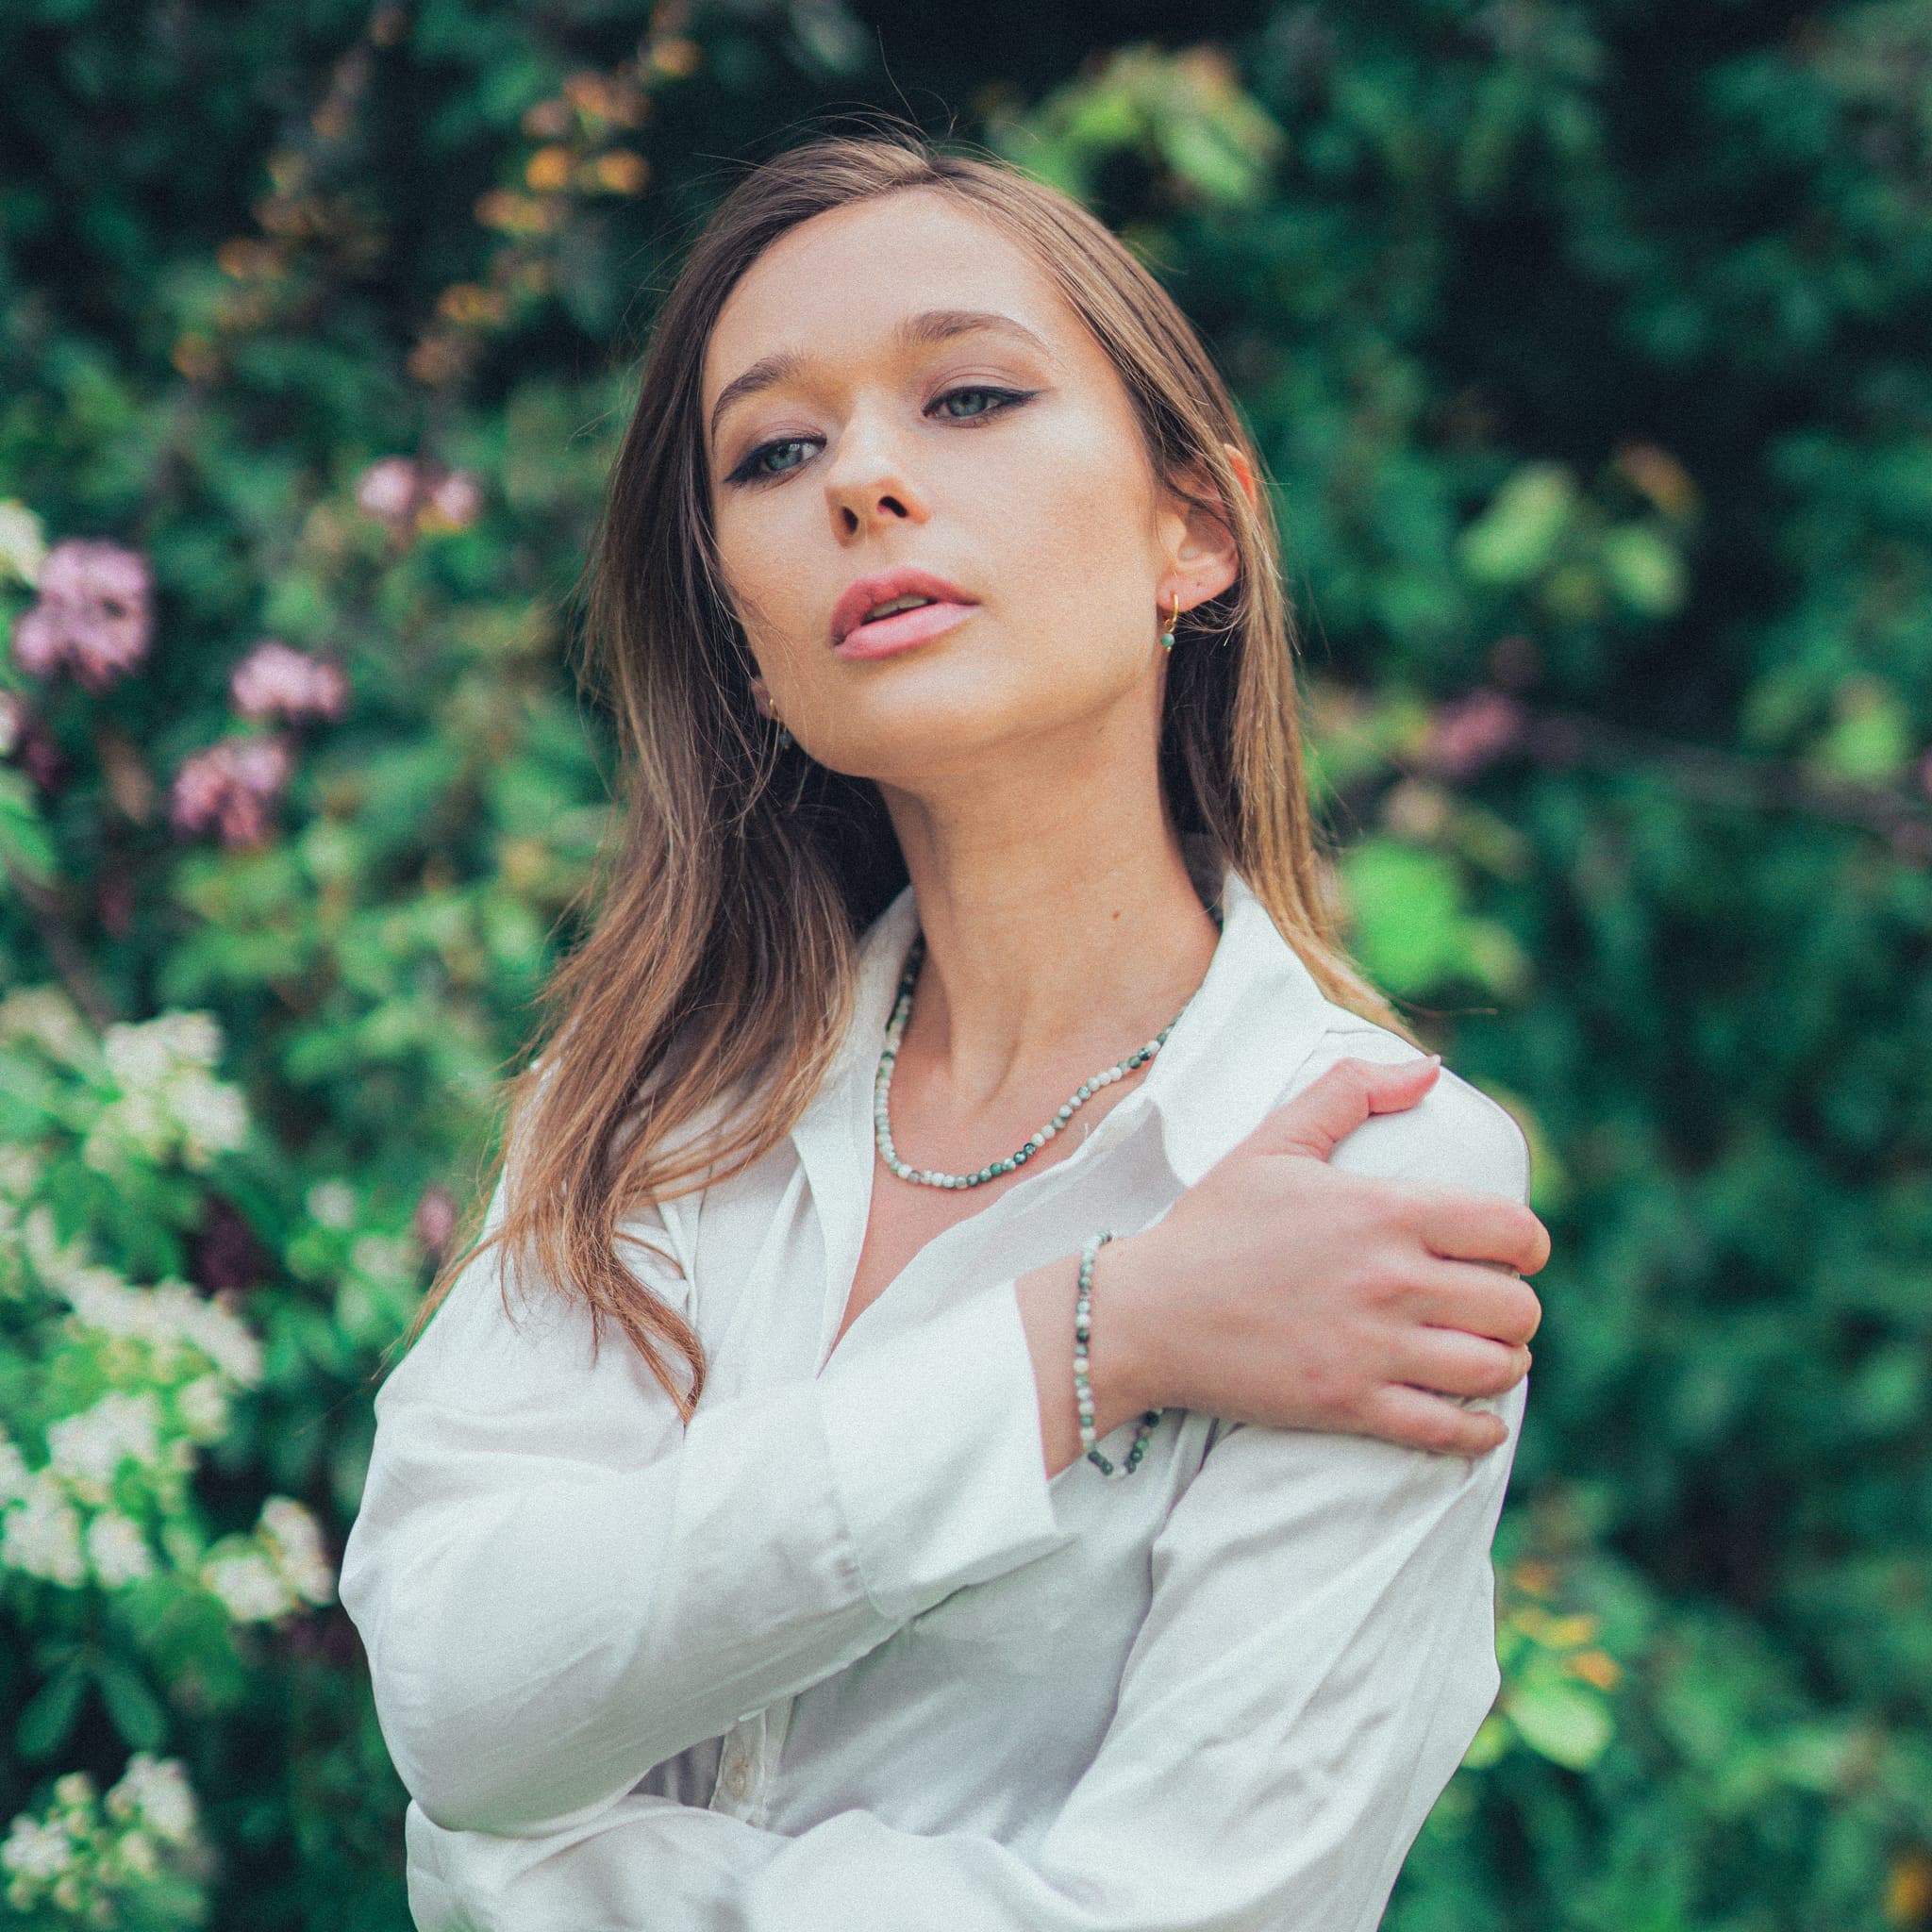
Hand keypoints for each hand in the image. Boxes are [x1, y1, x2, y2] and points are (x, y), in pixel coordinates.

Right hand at [1100, 1055, 1548, 1455]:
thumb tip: (1427, 1068)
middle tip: (1491, 1309)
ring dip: (1504, 1364)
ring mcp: (1373, 1349)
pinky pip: (1450, 1432)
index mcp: (1383, 1210)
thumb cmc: (1211, 1225)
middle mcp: (1390, 1280)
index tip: (1512, 1253)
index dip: (1528, 1244)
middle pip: (1516, 1306)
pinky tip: (1476, 1421)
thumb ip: (1350, 1092)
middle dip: (1516, 1308)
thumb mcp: (1273, 1142)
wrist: (1146, 1313)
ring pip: (1496, 1368)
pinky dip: (1478, 1431)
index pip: (1512, 1231)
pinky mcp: (1351, 1405)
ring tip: (1485, 1356)